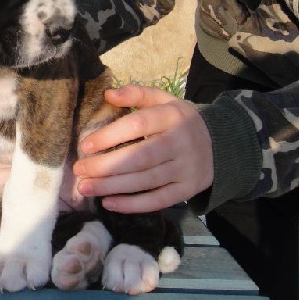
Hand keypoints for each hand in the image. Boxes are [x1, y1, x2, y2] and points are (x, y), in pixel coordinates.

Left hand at [74, 84, 212, 212]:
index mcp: (172, 116)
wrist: (219, 145)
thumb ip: (136, 94)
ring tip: (85, 187)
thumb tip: (108, 94)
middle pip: (140, 157)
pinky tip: (109, 203)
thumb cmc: (178, 121)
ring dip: (112, 187)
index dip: (110, 135)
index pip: (138, 125)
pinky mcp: (187, 190)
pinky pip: (158, 200)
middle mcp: (180, 143)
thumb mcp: (163, 100)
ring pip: (146, 181)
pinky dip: (132, 205)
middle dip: (106, 166)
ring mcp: (185, 169)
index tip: (85, 145)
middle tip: (79, 170)